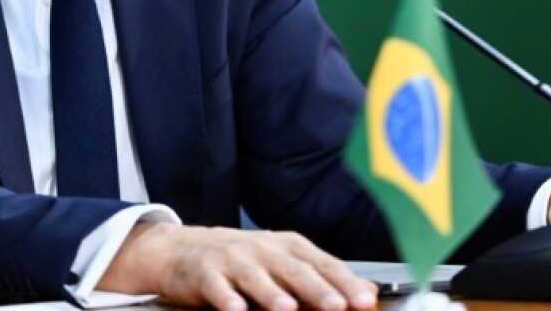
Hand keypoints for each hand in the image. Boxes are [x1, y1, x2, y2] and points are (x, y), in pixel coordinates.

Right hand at [98, 222, 378, 310]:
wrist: (183, 249)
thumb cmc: (242, 260)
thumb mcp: (283, 263)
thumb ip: (322, 277)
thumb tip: (368, 292)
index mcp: (287, 246)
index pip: (321, 263)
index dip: (344, 282)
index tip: (364, 299)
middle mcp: (262, 250)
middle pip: (293, 270)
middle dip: (317, 289)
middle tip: (337, 305)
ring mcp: (232, 259)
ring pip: (255, 277)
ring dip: (271, 293)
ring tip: (287, 309)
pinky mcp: (205, 272)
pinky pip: (216, 287)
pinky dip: (226, 297)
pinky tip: (234, 309)